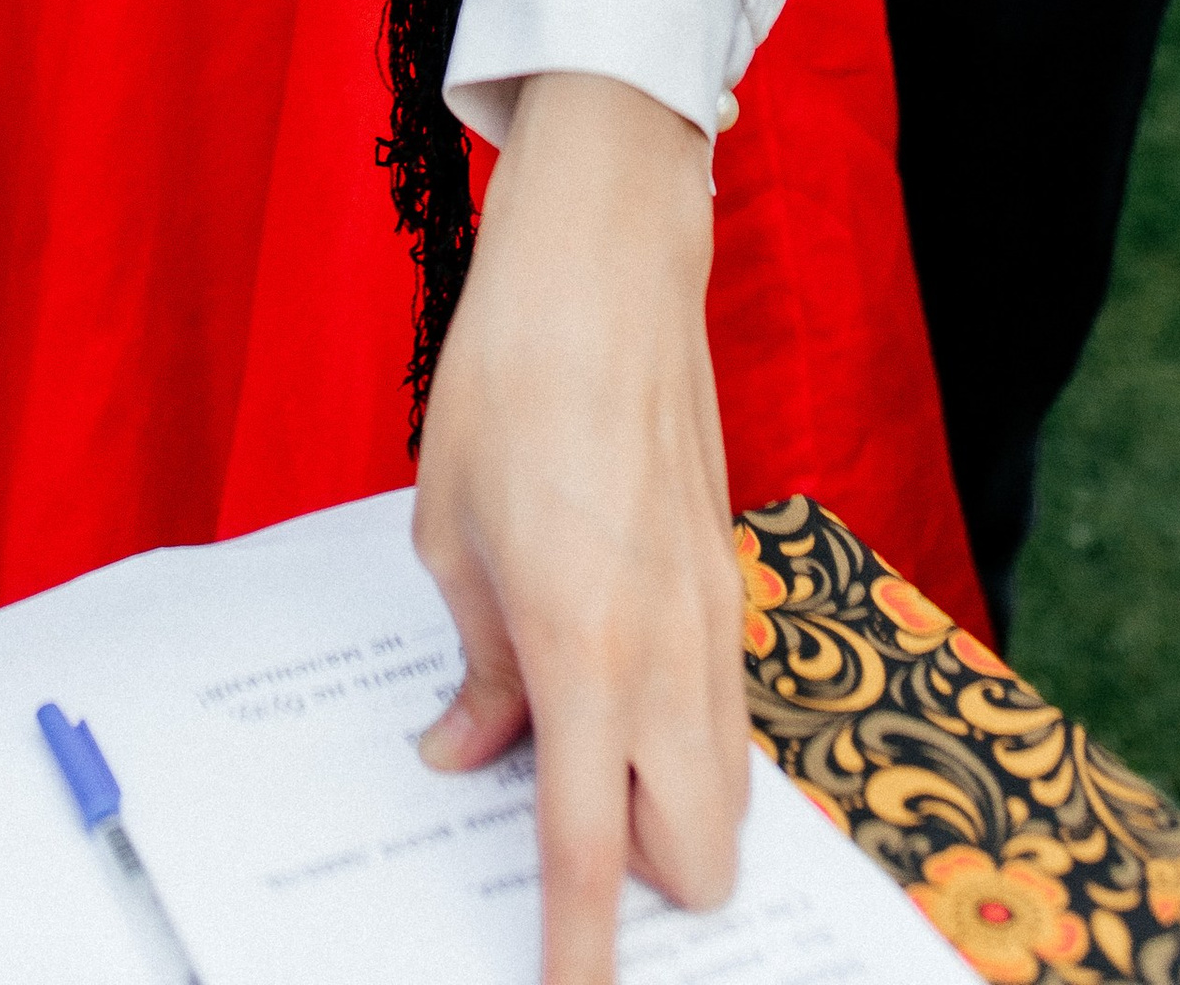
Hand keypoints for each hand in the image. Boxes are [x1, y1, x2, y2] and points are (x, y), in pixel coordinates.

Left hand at [413, 73, 745, 984]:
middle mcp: (669, 651)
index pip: (584, 850)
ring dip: (668, 806)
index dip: (580, 952)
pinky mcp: (731, 577)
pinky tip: (617, 679)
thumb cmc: (509, 379)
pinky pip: (727, 707)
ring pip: (727, 785)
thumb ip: (477, 667)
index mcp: (582, 649)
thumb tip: (467, 753)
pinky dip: (685, 732)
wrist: (607, 263)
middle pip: (696, 853)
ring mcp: (717, 616)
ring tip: (581, 754)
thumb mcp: (448, 533)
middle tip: (557, 834)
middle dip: (641, 882)